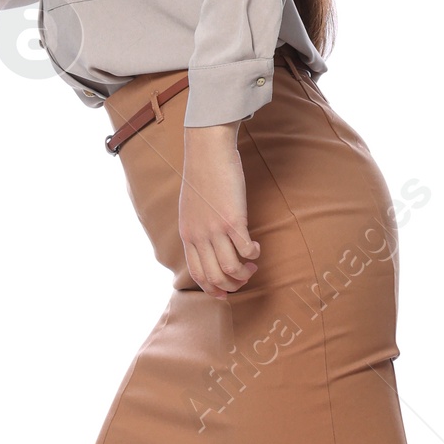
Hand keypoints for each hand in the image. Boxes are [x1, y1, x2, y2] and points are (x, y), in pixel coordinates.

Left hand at [179, 124, 259, 295]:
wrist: (207, 151)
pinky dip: (253, 254)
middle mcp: (199, 237)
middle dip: (232, 285)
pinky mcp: (233, 220)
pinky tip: (255, 246)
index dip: (213, 288)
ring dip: (245, 272)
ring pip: (231, 269)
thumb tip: (209, 243)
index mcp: (187, 235)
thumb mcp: (191, 208)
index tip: (226, 292)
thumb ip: (197, 228)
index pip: (197, 274)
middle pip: (215, 277)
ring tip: (252, 264)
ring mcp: (215, 230)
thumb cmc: (202, 175)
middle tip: (245, 276)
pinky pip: (245, 250)